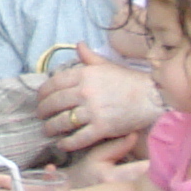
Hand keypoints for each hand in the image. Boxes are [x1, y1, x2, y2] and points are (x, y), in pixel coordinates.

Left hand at [38, 54, 157, 155]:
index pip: (54, 83)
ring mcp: (93, 111)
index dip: (43, 93)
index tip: (39, 98)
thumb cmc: (129, 81)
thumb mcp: (107, 65)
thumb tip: (78, 45)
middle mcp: (85, 92)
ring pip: (63, 121)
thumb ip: (89, 58)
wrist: (152, 97)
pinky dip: (68, 143)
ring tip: (48, 130)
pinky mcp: (102, 128)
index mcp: (84, 74)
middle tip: (40, 116)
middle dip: (43, 111)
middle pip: (55, 103)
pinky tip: (62, 145)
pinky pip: (79, 138)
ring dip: (51, 128)